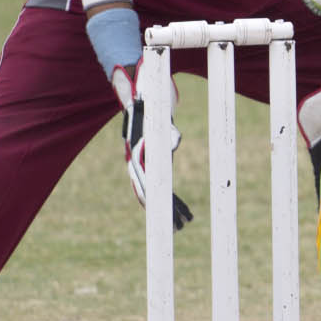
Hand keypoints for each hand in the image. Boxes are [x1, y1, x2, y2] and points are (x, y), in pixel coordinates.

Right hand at [111, 64, 192, 231]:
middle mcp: (137, 161)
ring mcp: (142, 162)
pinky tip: (177, 210)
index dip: (156, 197)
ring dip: (169, 207)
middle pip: (150, 192)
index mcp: (136, 152)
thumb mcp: (156, 110)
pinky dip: (169, 197)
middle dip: (165, 210)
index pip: (147, 181)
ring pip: (155, 191)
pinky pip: (160, 183)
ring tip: (184, 224)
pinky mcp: (151, 161)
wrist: (139, 93)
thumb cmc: (148, 100)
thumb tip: (177, 142)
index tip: (165, 213)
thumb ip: (167, 128)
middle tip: (181, 227)